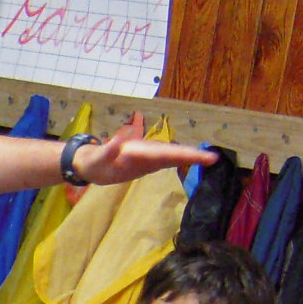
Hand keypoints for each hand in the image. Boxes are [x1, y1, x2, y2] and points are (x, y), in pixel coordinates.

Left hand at [71, 112, 214, 186]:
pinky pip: (165, 161)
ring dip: (189, 157)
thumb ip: (109, 150)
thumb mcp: (99, 159)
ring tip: (210, 159)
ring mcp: (147, 157)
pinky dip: (180, 159)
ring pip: (172, 156)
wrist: (89, 163)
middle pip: (172, 153)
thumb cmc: (94, 162)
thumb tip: (118, 140)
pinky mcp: (146, 163)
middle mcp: (146, 152)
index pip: (165, 153)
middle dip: (192, 155)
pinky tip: (194, 159)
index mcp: (139, 151)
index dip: (184, 155)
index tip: (201, 156)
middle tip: (213, 158)